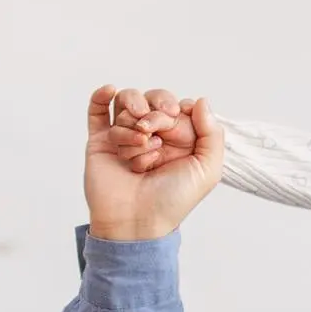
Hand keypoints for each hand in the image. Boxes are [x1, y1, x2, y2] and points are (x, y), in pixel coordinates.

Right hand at [83, 85, 224, 240]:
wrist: (136, 220)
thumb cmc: (172, 200)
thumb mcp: (207, 169)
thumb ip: (212, 134)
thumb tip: (201, 100)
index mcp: (177, 140)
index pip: (175, 106)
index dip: (174, 109)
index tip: (173, 119)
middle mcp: (152, 135)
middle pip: (150, 100)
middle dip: (153, 112)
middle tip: (152, 130)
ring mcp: (125, 137)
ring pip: (126, 106)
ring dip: (132, 122)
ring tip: (138, 141)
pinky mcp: (100, 142)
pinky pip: (97, 110)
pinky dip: (100, 96)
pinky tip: (109, 91)